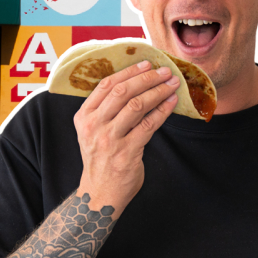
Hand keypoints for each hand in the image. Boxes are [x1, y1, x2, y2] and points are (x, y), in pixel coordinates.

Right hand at [73, 60, 179, 214]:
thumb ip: (106, 110)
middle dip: (147, 78)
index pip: (106, 85)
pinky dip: (163, 110)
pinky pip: (149, 124)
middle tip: (166, 71)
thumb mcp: (93, 132)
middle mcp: (93, 125)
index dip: (129, 71)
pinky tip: (172, 102)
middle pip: (123, 91)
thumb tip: (136, 83)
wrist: (100, 194)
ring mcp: (109, 139)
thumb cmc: (102, 159)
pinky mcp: (127, 151)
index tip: (147, 63)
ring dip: (158, 91)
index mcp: (84, 116)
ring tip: (173, 83)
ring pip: (137, 105)